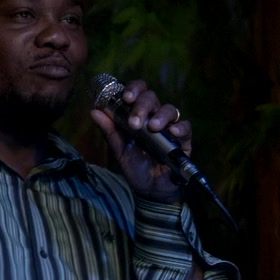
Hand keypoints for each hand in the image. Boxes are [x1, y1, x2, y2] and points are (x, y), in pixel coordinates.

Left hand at [88, 79, 190, 203]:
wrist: (151, 189)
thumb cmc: (135, 166)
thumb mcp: (119, 150)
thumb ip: (109, 131)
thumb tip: (94, 111)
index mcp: (137, 116)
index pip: (138, 93)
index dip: (133, 89)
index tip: (126, 98)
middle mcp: (153, 117)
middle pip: (152, 98)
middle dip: (142, 106)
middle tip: (135, 122)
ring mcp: (169, 128)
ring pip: (170, 109)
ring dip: (160, 116)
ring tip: (152, 127)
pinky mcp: (183, 140)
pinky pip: (185, 127)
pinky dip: (179, 128)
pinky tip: (172, 133)